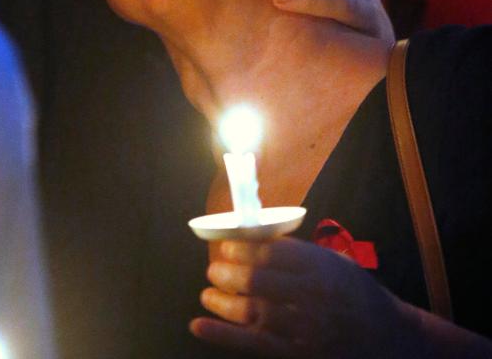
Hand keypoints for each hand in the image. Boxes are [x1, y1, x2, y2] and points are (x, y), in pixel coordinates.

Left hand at [191, 237, 411, 357]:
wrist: (386, 339)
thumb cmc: (354, 293)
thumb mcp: (334, 262)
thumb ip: (298, 253)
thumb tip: (252, 238)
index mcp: (320, 266)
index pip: (272, 253)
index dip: (243, 248)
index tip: (225, 246)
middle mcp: (311, 296)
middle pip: (258, 282)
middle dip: (229, 273)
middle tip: (213, 268)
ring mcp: (303, 328)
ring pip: (252, 312)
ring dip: (222, 301)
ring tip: (207, 292)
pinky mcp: (296, 353)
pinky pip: (252, 343)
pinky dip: (221, 335)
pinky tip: (198, 326)